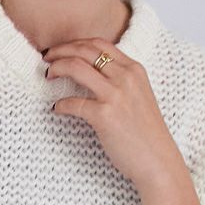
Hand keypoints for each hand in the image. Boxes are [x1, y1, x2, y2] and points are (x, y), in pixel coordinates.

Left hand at [44, 37, 188, 189]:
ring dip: (56, 68)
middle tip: (46, 58)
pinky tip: (57, 109)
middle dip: (60, 51)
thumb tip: (92, 75)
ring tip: (48, 76)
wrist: (158, 161)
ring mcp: (116, 95)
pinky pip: (73, 103)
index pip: (99, 44)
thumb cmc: (146, 134)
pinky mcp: (105, 115)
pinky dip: (60, 104)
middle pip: (84, 50)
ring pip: (76, 67)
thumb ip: (121, 81)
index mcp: (134, 69)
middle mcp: (126, 77)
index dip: (74, 44)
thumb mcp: (139, 96)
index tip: (60, 51)